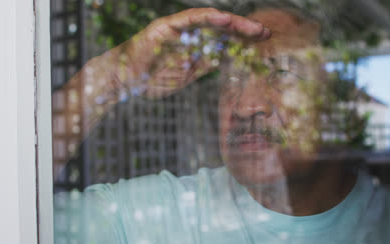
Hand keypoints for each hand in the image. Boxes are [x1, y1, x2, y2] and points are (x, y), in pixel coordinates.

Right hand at [121, 8, 270, 97]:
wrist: (124, 81)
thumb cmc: (152, 79)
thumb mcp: (187, 75)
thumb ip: (204, 65)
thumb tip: (224, 59)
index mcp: (195, 45)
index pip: (224, 39)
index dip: (243, 39)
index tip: (262, 43)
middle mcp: (189, 33)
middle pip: (221, 28)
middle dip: (244, 30)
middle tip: (265, 34)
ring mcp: (177, 28)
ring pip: (209, 20)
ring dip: (232, 23)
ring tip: (251, 28)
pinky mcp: (166, 26)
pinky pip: (189, 19)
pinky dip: (206, 18)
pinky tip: (224, 19)